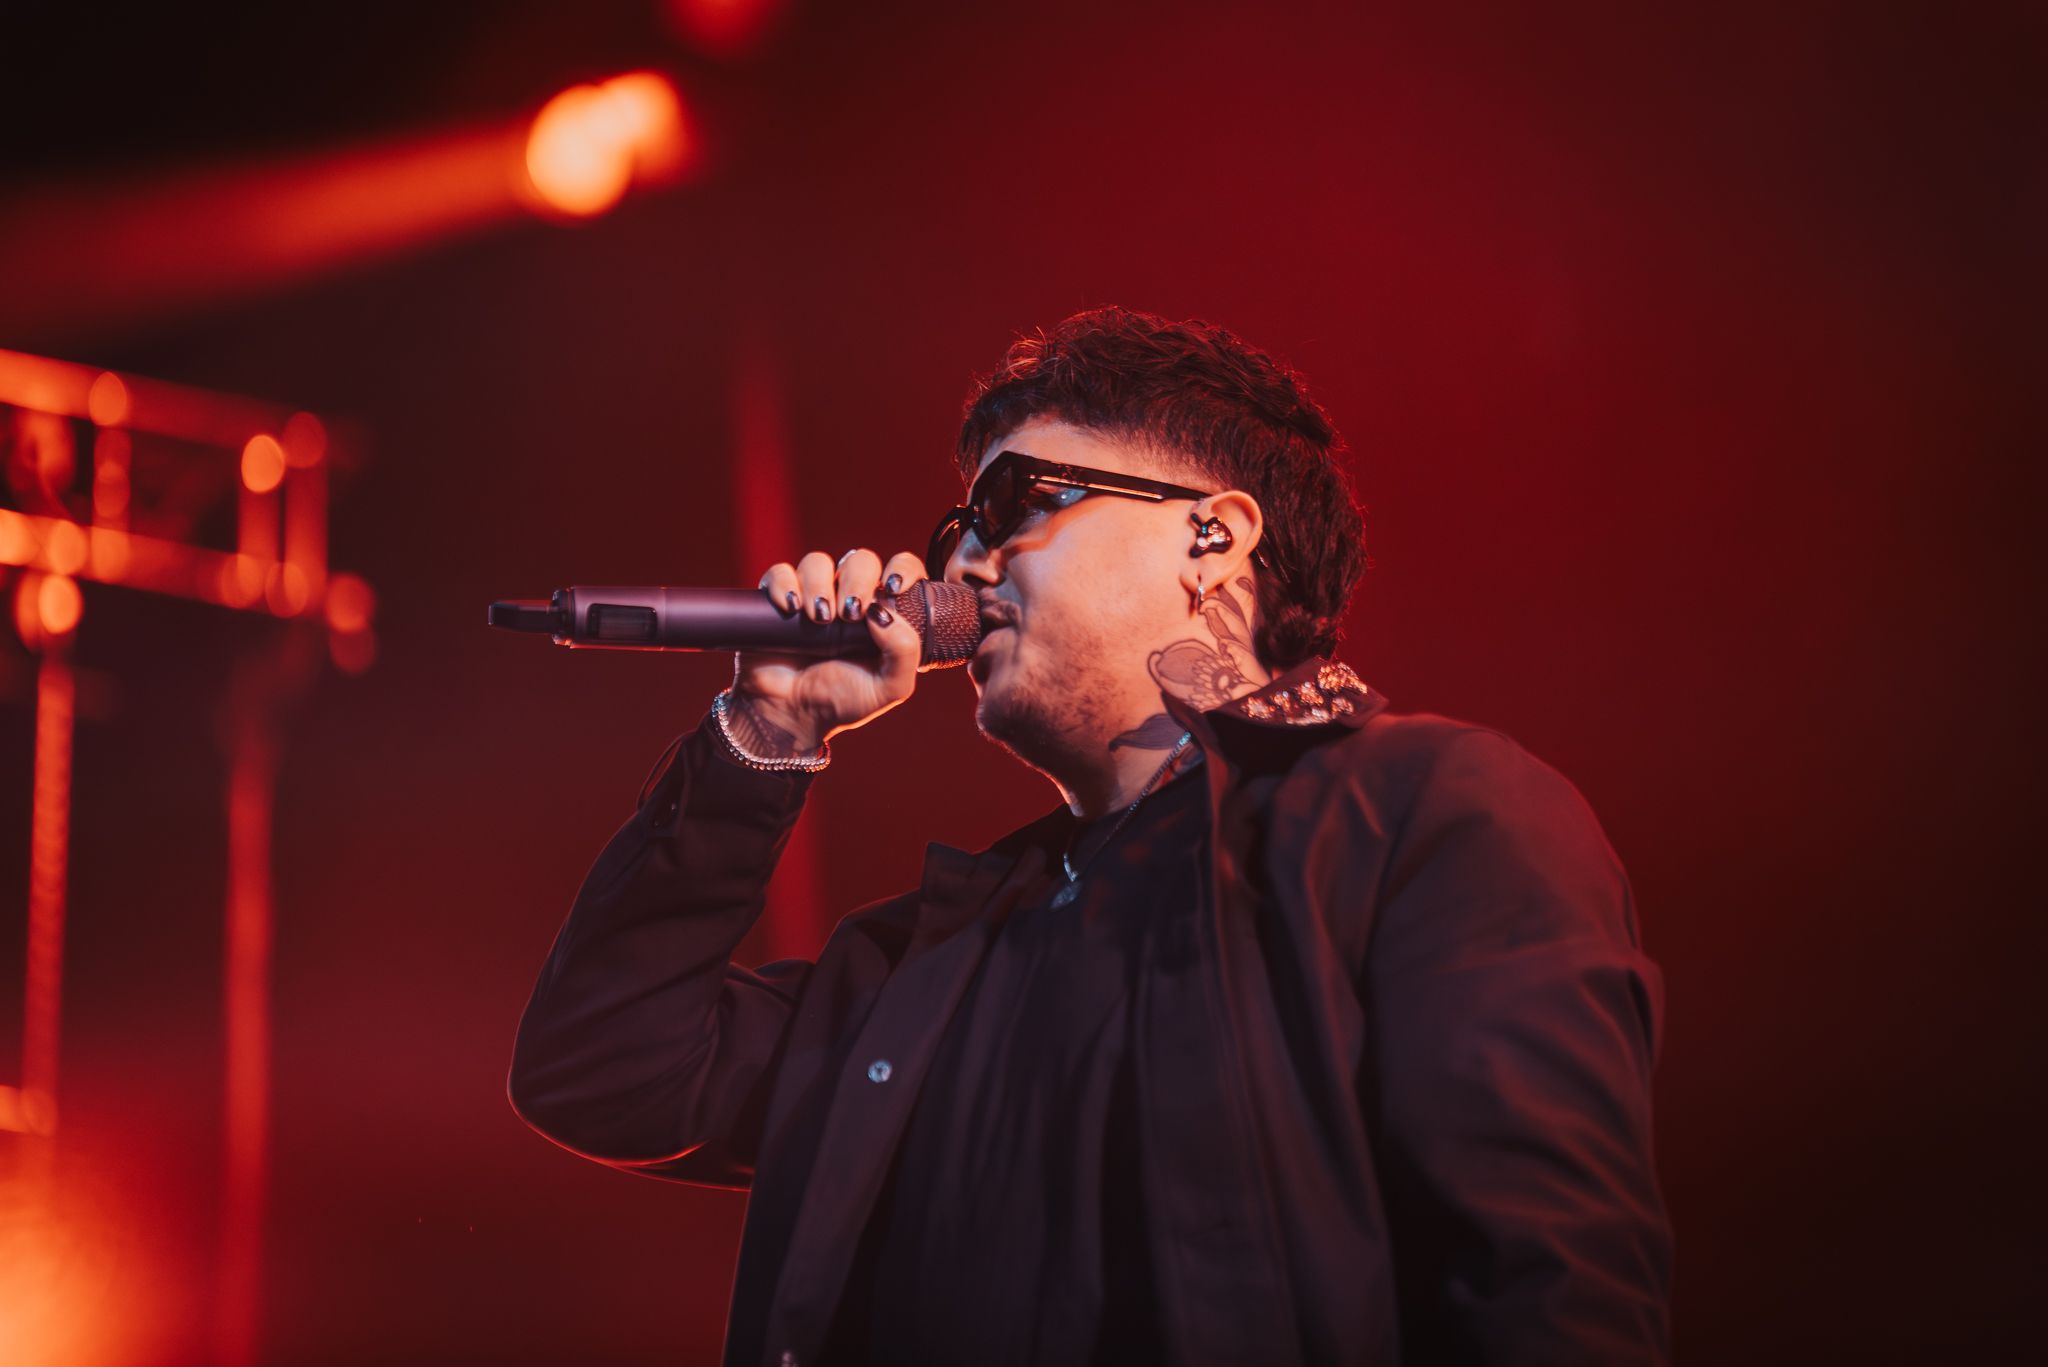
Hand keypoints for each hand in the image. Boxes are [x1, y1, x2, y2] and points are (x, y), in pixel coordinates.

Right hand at [729, 548, 928, 754]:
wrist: (792, 716)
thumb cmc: (843, 702)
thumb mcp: (890, 687)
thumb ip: (904, 652)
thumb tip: (884, 612)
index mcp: (881, 612)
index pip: (901, 569)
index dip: (902, 568)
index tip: (892, 588)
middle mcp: (848, 597)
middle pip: (860, 560)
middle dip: (857, 581)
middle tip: (849, 614)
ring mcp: (813, 595)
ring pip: (818, 562)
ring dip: (820, 584)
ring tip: (818, 619)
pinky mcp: (779, 599)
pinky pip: (780, 573)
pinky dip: (785, 584)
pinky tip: (790, 609)